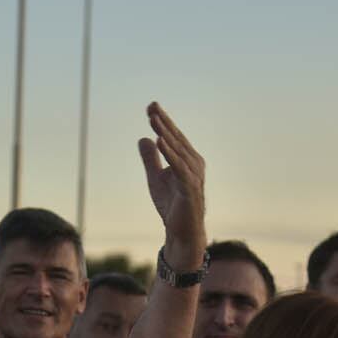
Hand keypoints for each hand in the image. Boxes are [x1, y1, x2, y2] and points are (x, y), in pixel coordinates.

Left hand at [138, 102, 206, 269]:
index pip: (174, 136)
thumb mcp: (156, 178)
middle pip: (176, 138)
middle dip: (163, 121)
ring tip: (153, 119)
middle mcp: (194, 163)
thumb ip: (151, 159)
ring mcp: (194, 175)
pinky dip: (169, 153)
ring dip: (165, 133)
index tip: (151, 106)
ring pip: (177, 149)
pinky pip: (179, 166)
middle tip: (151, 106)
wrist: (182, 232)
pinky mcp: (190, 187)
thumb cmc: (173, 205)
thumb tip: (143, 138)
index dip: (163, 121)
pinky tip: (160, 140)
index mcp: (188, 159)